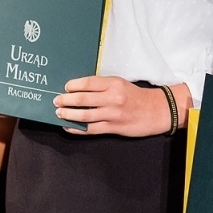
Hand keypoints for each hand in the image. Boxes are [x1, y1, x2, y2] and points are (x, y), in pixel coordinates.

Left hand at [54, 76, 181, 136]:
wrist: (156, 110)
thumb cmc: (136, 96)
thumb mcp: (120, 84)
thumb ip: (102, 86)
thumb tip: (79, 89)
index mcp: (113, 84)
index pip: (88, 83)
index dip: (73, 85)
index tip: (65, 87)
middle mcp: (112, 98)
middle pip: (82, 99)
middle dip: (66, 100)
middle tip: (56, 100)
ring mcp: (112, 114)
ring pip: (84, 116)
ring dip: (68, 115)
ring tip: (59, 113)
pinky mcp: (114, 128)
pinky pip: (91, 129)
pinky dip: (77, 128)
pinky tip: (68, 127)